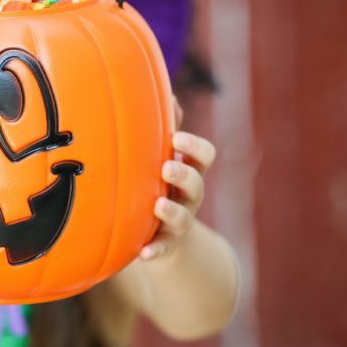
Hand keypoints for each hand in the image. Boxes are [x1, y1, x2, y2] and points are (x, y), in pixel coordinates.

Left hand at [140, 103, 216, 261]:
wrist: (166, 236)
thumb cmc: (161, 184)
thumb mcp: (165, 156)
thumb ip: (166, 127)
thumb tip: (166, 92)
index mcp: (189, 169)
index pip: (203, 155)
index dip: (194, 146)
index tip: (177, 138)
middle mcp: (190, 195)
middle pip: (196, 183)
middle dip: (184, 174)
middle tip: (166, 167)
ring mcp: (179, 221)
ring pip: (182, 216)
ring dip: (172, 210)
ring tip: (158, 206)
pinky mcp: (166, 245)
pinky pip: (163, 249)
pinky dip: (155, 251)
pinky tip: (144, 254)